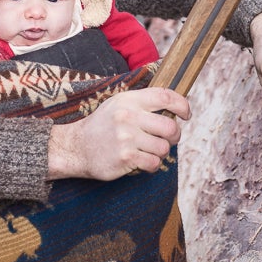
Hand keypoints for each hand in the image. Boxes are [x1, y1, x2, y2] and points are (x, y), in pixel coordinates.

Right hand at [47, 88, 190, 180]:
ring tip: (151, 150)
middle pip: (170, 127)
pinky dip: (152, 164)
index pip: (165, 97)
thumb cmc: (103, 125)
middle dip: (175, 135)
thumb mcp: (119, 104)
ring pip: (164, 147)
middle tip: (169, 138)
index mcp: (129, 100)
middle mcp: (128, 117)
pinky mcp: (125, 157)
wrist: (76, 147)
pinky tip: (143, 161)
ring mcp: (126, 138)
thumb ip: (143, 102)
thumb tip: (175, 106)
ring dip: (162, 152)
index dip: (182, 105)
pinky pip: (153, 163)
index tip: (185, 114)